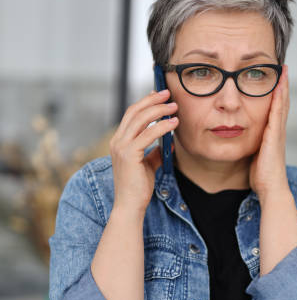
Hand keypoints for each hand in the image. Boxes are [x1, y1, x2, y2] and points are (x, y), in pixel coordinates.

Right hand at [109, 89, 177, 216]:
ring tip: (175, 107)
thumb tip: (170, 141)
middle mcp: (117, 141)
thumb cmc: (138, 187)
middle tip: (168, 94)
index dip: (145, 102)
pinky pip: (148, 134)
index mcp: (119, 141)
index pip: (131, 114)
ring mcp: (121, 147)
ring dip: (159, 110)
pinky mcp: (129, 154)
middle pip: (135, 111)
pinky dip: (163, 126)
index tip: (160, 95)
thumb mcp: (148, 165)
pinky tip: (174, 124)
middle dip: (152, 100)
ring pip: (141, 119)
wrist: (130, 206)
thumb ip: (155, 152)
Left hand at [249, 64, 289, 202]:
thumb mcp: (254, 156)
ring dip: (283, 86)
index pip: (274, 110)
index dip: (276, 95)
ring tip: (283, 69)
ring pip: (282, 104)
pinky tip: (278, 86)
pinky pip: (277, 112)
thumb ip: (251, 146)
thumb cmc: (262, 177)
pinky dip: (279, 98)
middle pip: (281, 102)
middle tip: (283, 67)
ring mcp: (278, 132)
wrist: (271, 188)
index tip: (275, 79)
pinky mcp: (275, 135)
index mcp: (271, 135)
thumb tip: (240, 141)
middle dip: (282, 85)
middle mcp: (277, 131)